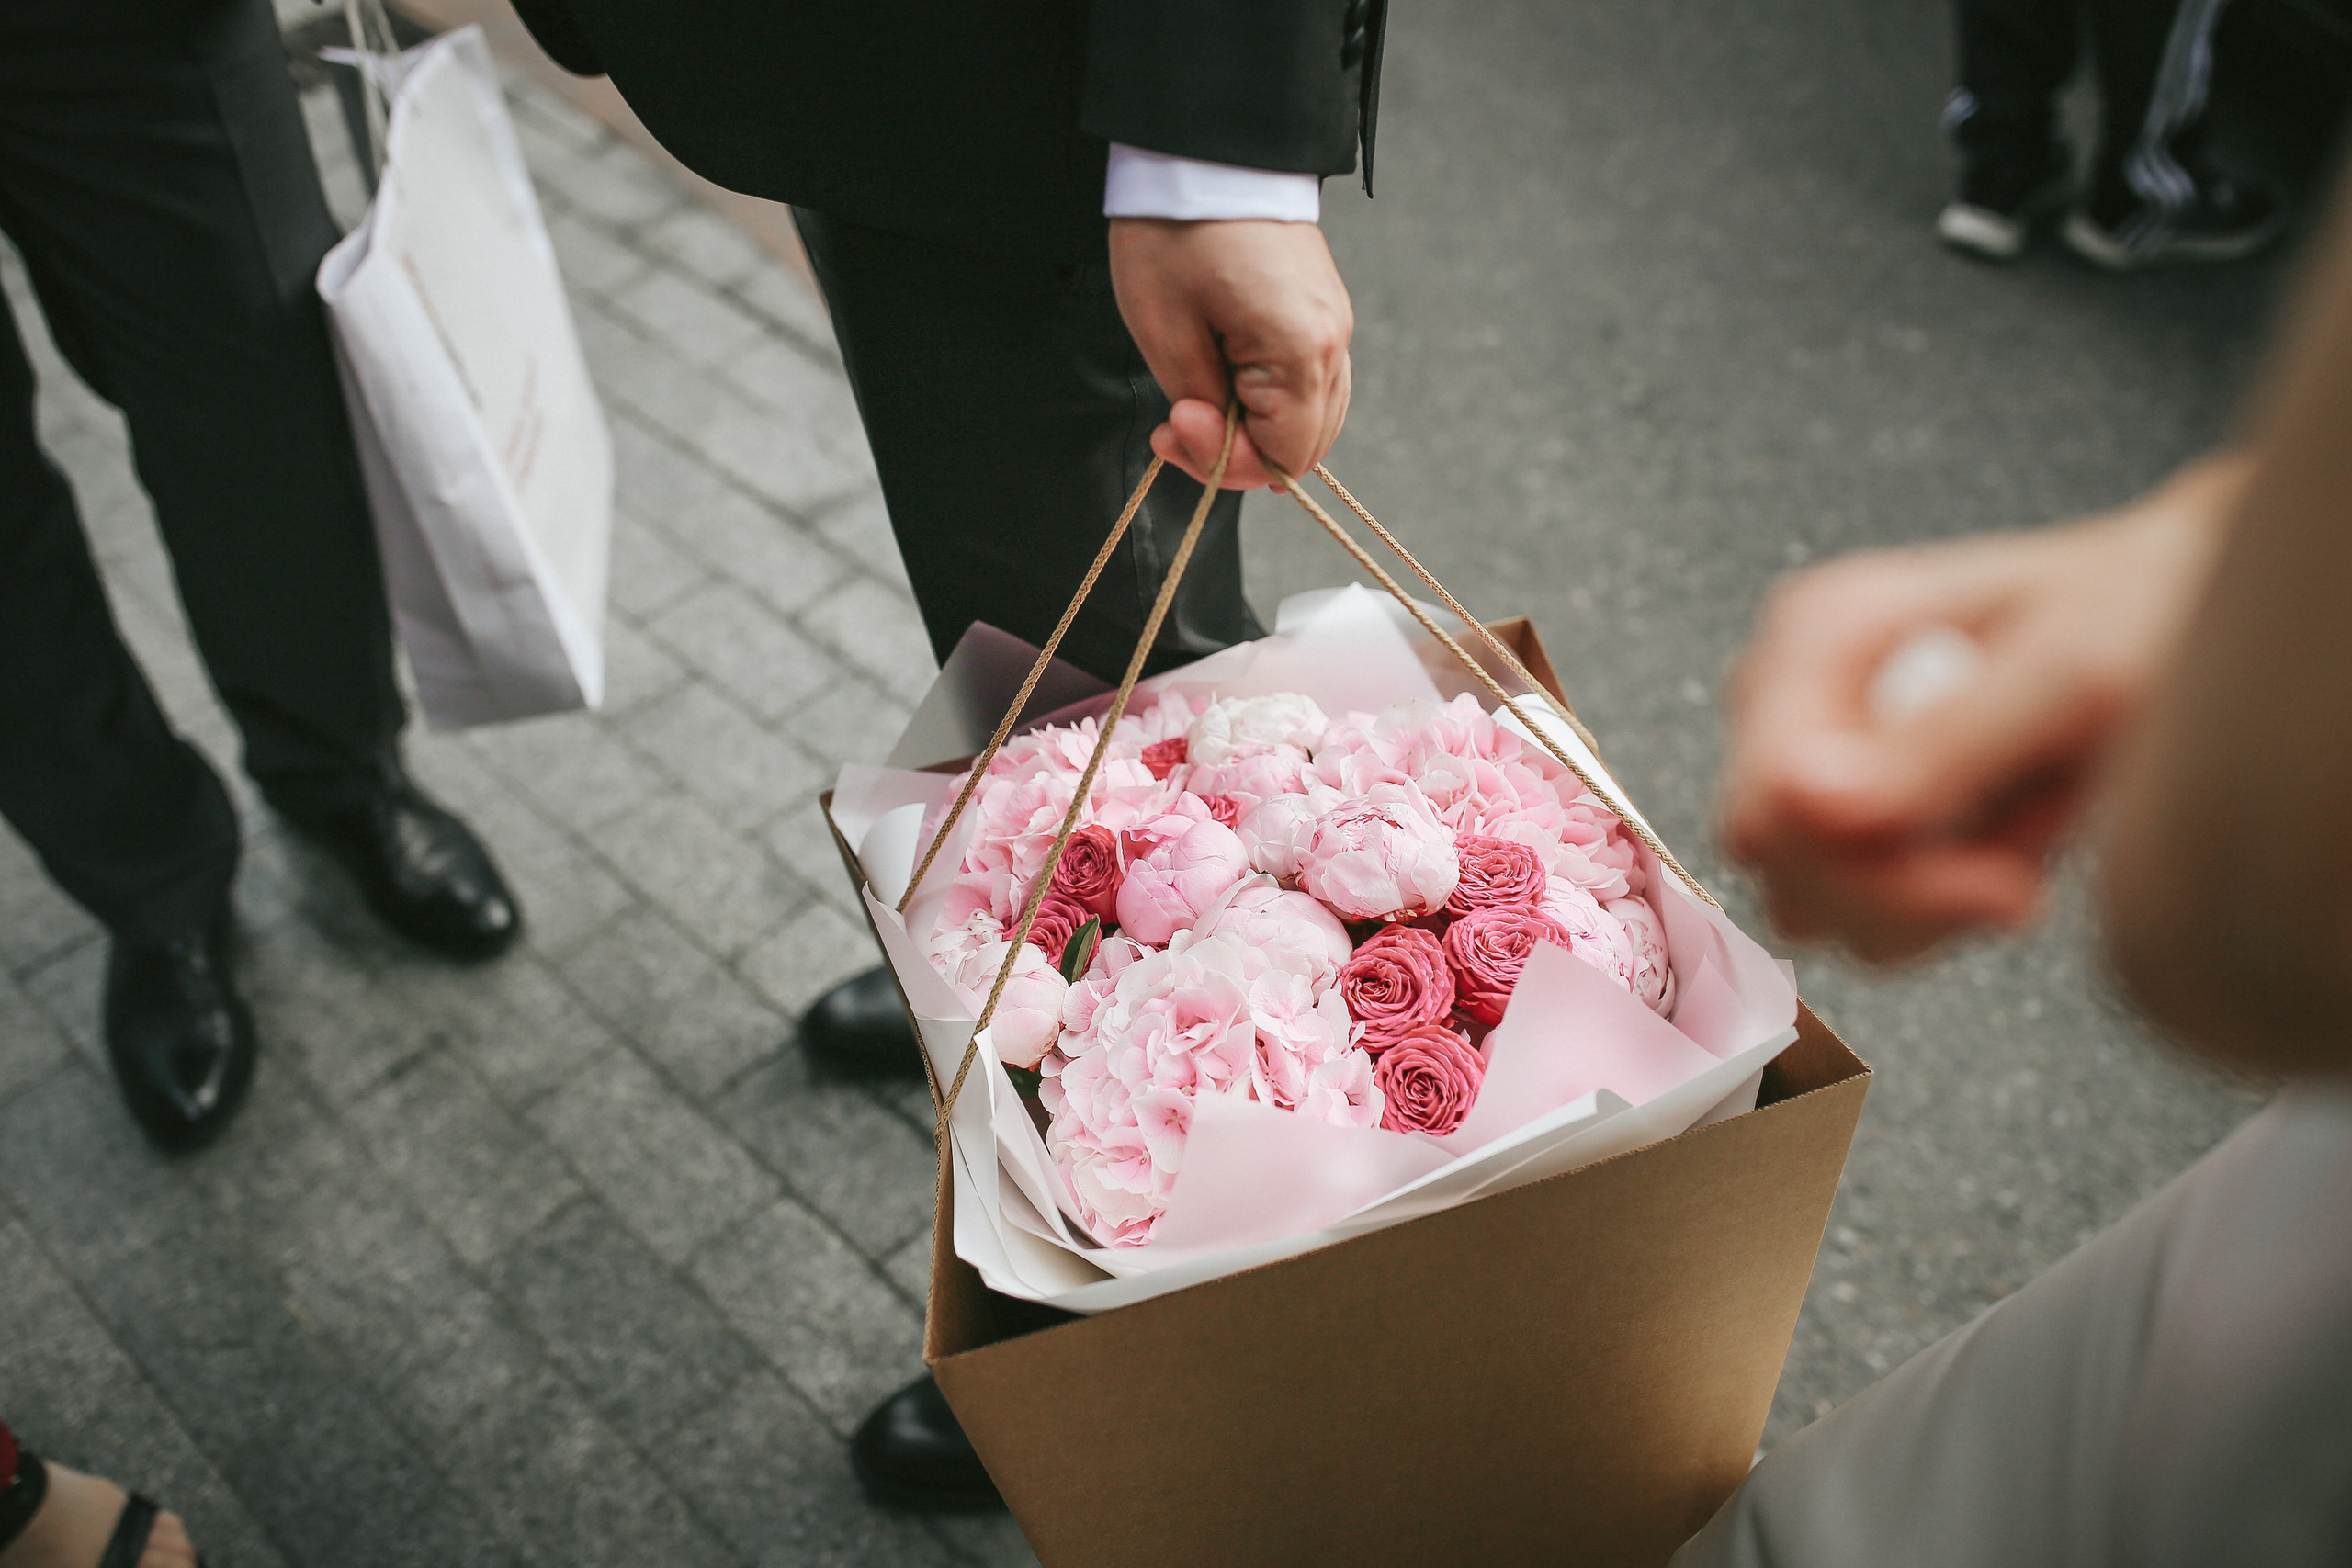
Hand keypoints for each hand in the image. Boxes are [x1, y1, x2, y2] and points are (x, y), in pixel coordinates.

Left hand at [1108, 217, 1352, 489]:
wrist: (1207, 149)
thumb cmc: (1177, 230)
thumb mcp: (1165, 329)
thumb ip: (1199, 402)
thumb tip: (1220, 442)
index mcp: (1299, 350)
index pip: (1285, 457)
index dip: (1227, 464)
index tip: (1174, 426)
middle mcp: (1331, 341)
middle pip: (1305, 445)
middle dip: (1239, 450)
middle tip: (1178, 417)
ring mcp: (1333, 324)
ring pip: (1311, 417)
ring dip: (1255, 426)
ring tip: (1197, 396)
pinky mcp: (1322, 310)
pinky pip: (1310, 382)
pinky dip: (1271, 398)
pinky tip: (1227, 380)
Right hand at [1717, 457, 2241, 962]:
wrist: (2168, 609)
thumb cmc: (2137, 609)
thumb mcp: (2071, 674)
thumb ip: (1943, 742)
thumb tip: (1812, 805)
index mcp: (1820, 634)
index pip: (1767, 807)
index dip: (1869, 872)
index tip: (2000, 886)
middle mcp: (1791, 694)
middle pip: (1776, 865)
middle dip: (1904, 892)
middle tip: (2021, 875)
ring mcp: (1811, 752)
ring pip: (1808, 906)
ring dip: (1924, 905)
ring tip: (2019, 839)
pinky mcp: (1845, 807)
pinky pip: (1852, 912)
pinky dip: (1935, 908)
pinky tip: (1999, 845)